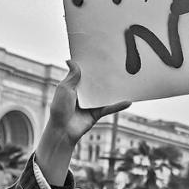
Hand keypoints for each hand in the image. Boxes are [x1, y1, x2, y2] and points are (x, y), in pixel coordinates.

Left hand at [36, 60, 130, 185]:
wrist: (63, 130)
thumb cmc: (60, 109)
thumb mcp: (64, 89)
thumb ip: (71, 76)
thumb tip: (70, 60)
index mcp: (75, 88)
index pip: (85, 75)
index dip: (91, 68)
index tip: (100, 58)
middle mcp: (84, 95)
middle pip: (97, 84)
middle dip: (106, 77)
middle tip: (117, 66)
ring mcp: (91, 104)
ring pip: (105, 95)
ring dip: (115, 90)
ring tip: (127, 80)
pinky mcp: (97, 113)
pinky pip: (110, 108)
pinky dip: (119, 105)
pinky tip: (128, 101)